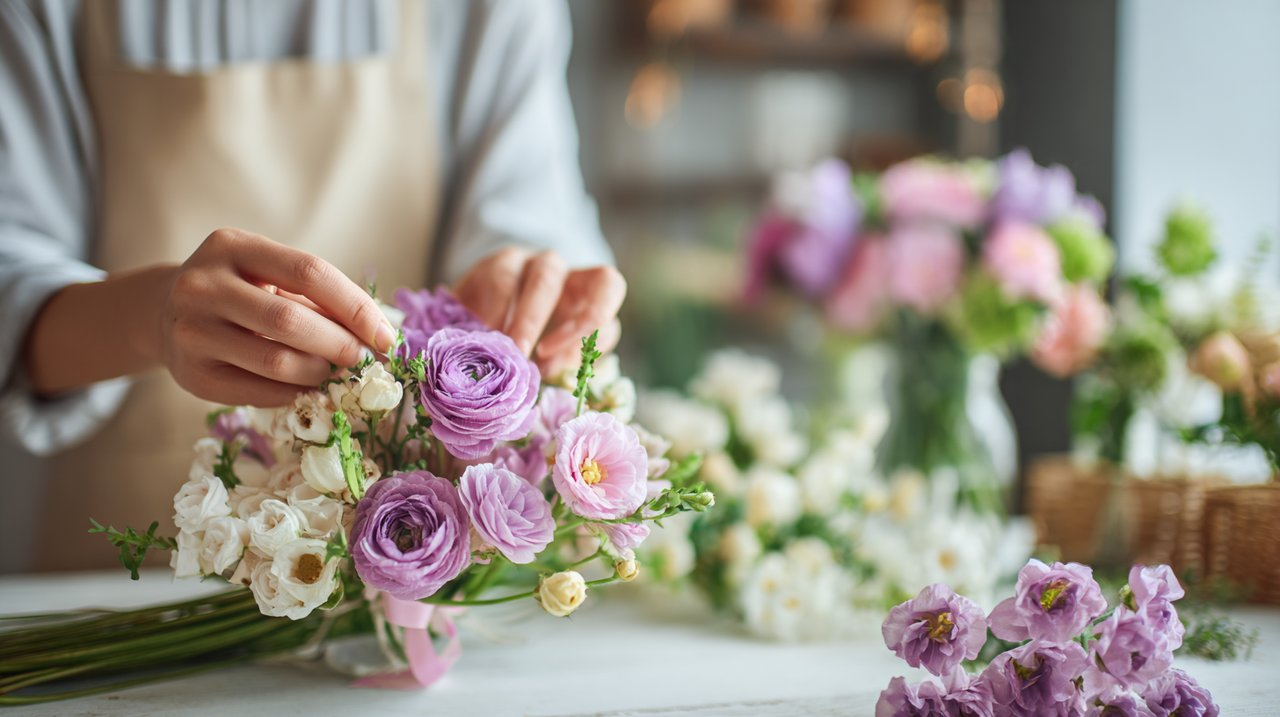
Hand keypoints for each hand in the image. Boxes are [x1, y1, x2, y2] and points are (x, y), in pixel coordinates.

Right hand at [151, 229, 394, 405]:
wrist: (163, 314)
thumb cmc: (238, 292)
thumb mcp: (268, 276)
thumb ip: (316, 297)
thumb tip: (378, 335)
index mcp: (232, 246)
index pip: (310, 272)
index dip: (355, 306)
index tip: (385, 335)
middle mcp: (203, 285)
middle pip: (291, 321)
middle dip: (340, 345)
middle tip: (364, 360)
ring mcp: (191, 331)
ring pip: (276, 361)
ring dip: (319, 372)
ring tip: (334, 372)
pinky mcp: (192, 375)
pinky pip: (259, 391)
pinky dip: (295, 393)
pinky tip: (308, 388)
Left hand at [453, 247, 625, 374]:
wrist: (515, 313)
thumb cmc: (484, 323)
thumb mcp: (464, 322)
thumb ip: (459, 335)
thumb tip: (441, 361)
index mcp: (506, 264)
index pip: (504, 270)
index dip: (496, 304)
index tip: (486, 339)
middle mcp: (547, 266)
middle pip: (548, 275)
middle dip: (532, 316)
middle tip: (518, 354)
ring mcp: (581, 284)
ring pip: (603, 284)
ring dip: (580, 326)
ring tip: (551, 364)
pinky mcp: (602, 313)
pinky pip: (611, 323)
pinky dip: (593, 348)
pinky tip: (563, 371)